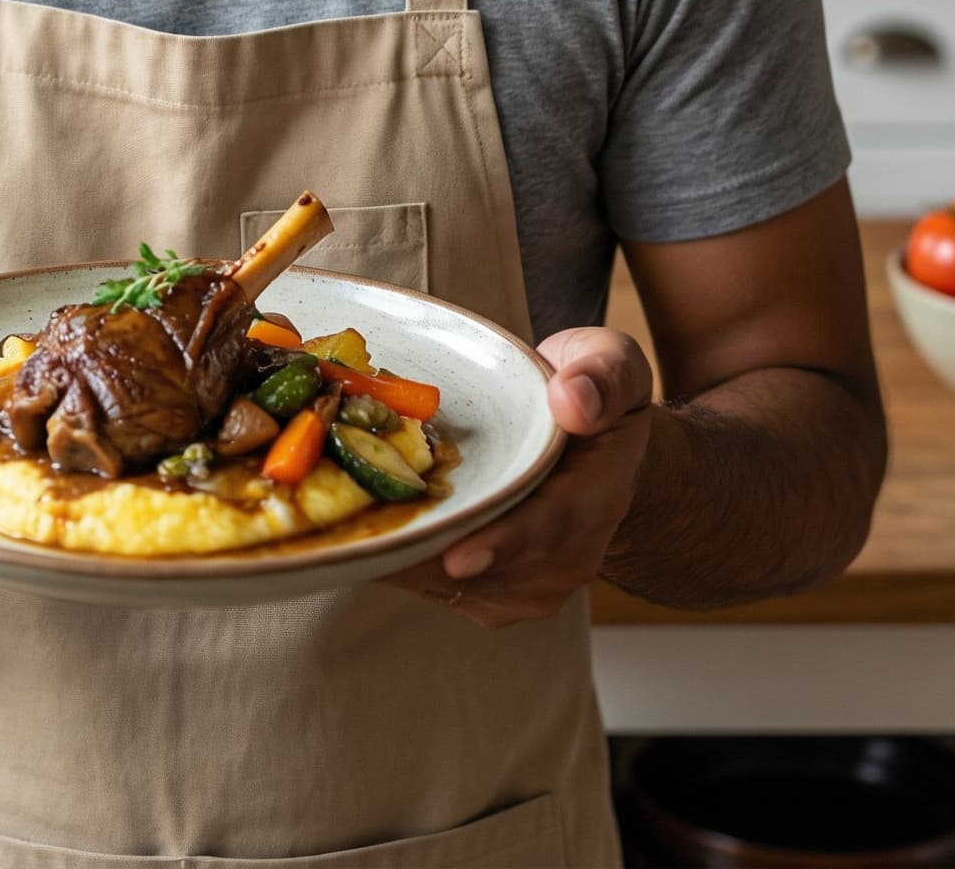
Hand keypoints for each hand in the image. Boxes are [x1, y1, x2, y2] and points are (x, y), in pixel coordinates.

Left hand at [387, 326, 652, 629]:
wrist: (596, 450)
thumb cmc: (593, 394)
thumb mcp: (611, 362)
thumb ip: (600, 375)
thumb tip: (572, 400)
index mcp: (596, 494)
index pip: (552, 526)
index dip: (504, 544)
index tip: (459, 555)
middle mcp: (566, 554)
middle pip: (490, 568)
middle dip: (425, 549)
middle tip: (357, 530)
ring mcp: (529, 583)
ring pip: (452, 585)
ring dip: (401, 557)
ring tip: (343, 524)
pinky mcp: (492, 594)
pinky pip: (437, 586)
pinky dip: (396, 560)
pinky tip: (357, 530)